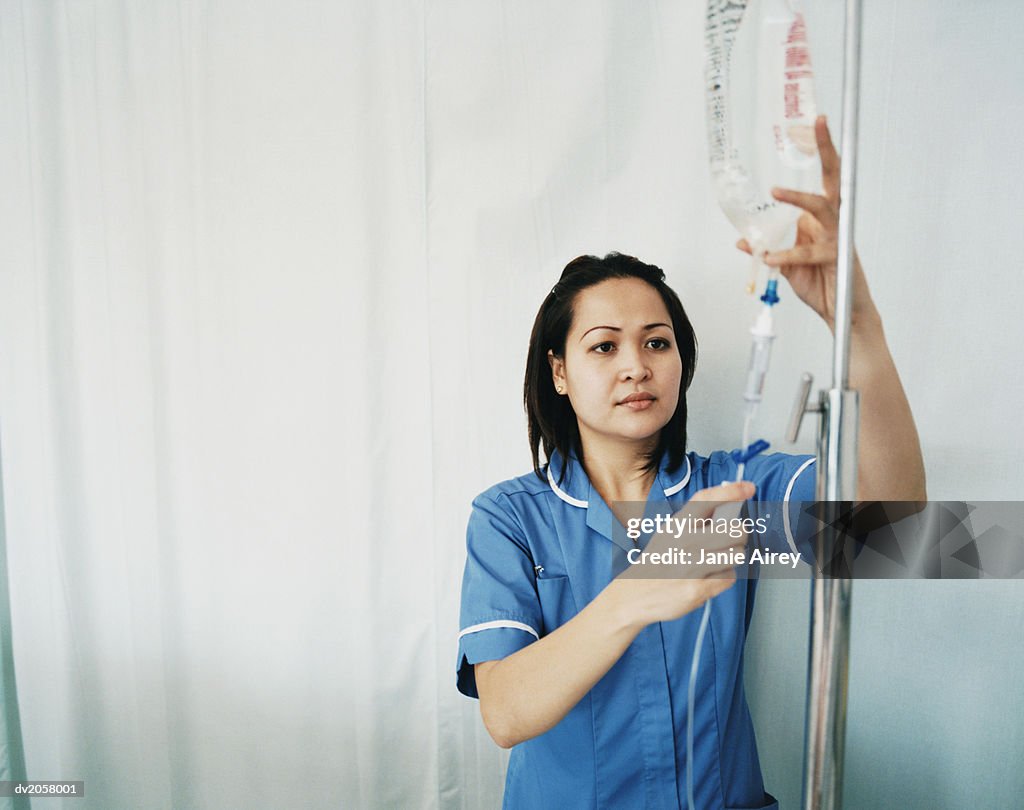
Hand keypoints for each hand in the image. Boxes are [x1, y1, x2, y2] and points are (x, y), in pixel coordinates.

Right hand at [609, 481, 753, 626]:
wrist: (634, 594)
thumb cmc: (657, 561)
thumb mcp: (669, 533)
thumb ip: (695, 521)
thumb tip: (730, 507)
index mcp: (677, 524)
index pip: (706, 499)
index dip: (731, 491)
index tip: (749, 487)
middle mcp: (685, 542)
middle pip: (735, 530)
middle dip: (740, 534)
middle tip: (732, 538)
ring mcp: (692, 566)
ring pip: (736, 554)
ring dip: (732, 557)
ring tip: (716, 560)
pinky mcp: (698, 588)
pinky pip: (729, 577)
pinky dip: (723, 578)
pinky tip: (708, 577)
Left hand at [737, 116, 878, 331]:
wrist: (841, 314)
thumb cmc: (821, 285)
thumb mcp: (788, 265)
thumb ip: (770, 249)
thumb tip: (743, 241)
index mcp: (822, 219)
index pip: (822, 179)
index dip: (821, 151)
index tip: (815, 122)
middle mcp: (834, 222)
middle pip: (834, 178)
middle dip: (826, 149)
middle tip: (818, 122)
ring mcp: (837, 238)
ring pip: (823, 208)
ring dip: (799, 198)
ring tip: (776, 190)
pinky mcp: (836, 259)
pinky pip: (808, 253)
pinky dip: (786, 255)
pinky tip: (768, 257)